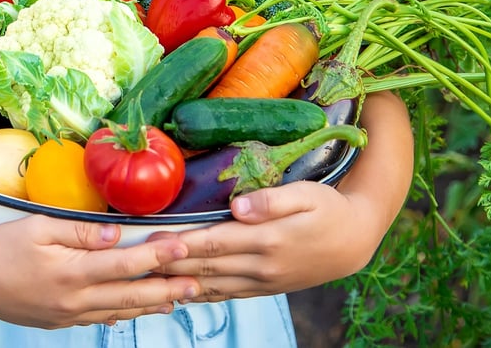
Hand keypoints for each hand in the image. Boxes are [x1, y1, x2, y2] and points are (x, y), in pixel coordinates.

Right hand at [0, 214, 200, 327]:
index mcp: (72, 272)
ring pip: (118, 310)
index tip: (183, 247)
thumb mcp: (38, 227)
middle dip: (166, 287)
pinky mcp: (60, 321)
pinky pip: (99, 319)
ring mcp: (68, 314)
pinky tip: (137, 309)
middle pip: (129, 293)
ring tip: (178, 299)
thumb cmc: (3, 243)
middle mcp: (74, 298)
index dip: (156, 256)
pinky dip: (123, 313)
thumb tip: (117, 232)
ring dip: (150, 304)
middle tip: (197, 282)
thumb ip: (80, 231)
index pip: (124, 264)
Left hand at [150, 180, 379, 302]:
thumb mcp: (306, 194)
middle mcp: (261, 265)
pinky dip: (201, 294)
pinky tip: (179, 292)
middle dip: (168, 264)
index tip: (151, 239)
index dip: (180, 242)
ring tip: (145, 279)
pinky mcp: (265, 288)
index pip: (213, 242)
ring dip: (178, 282)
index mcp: (267, 239)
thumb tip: (239, 207)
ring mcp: (262, 281)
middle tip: (135, 260)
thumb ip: (271, 201)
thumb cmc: (328, 208)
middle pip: (205, 266)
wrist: (355, 240)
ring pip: (212, 284)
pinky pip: (227, 294)